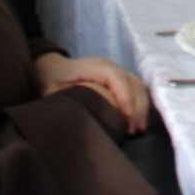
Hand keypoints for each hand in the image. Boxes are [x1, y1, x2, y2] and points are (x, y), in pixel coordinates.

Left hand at [36, 54, 150, 133]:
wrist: (54, 68)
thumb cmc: (53, 81)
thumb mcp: (53, 92)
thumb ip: (67, 100)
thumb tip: (83, 115)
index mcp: (92, 66)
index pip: (114, 76)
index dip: (124, 95)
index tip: (126, 117)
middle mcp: (109, 65)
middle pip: (132, 81)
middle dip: (136, 105)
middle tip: (135, 129)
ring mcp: (117, 70)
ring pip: (138, 85)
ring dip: (141, 106)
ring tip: (138, 128)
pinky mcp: (121, 78)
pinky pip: (137, 88)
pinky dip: (140, 104)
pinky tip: (138, 120)